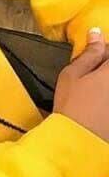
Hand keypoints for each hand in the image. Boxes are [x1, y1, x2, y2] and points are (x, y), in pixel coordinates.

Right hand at [54, 28, 108, 142]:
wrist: (79, 142)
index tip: (95, 56)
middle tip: (94, 75)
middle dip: (103, 68)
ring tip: (95, 94)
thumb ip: (88, 54)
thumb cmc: (72, 106)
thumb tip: (97, 33)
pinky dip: (104, 99)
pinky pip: (108, 97)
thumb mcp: (72, 76)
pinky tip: (99, 105)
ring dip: (103, 83)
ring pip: (107, 86)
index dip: (103, 52)